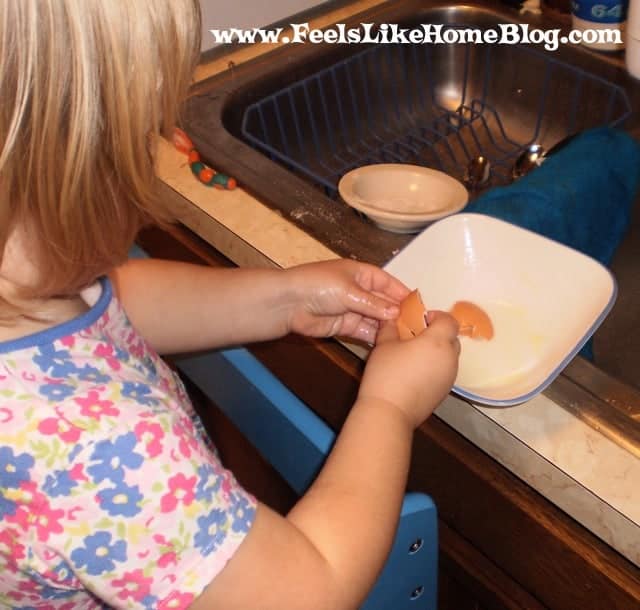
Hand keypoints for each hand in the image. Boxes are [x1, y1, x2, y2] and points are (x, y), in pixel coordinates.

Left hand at [283, 260, 409, 343]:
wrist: (288, 303)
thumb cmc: (317, 285)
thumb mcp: (350, 291)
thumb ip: (374, 304)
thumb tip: (396, 312)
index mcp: (362, 274)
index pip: (388, 283)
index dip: (403, 294)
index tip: (419, 306)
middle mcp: (359, 291)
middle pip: (384, 303)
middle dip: (398, 314)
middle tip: (416, 328)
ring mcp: (352, 309)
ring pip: (376, 319)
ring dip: (388, 328)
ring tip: (406, 339)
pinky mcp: (344, 326)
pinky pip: (364, 331)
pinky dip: (375, 337)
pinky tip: (389, 344)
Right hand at [358, 311, 460, 428]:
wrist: (389, 412)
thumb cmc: (386, 374)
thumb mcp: (384, 346)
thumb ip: (390, 329)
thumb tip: (392, 321)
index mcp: (438, 342)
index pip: (449, 321)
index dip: (438, 316)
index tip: (423, 319)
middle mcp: (450, 358)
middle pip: (452, 338)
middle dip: (438, 334)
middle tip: (417, 336)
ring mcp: (450, 377)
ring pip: (449, 357)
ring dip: (437, 352)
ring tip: (414, 356)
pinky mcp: (444, 392)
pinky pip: (444, 372)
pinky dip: (435, 368)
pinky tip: (415, 373)